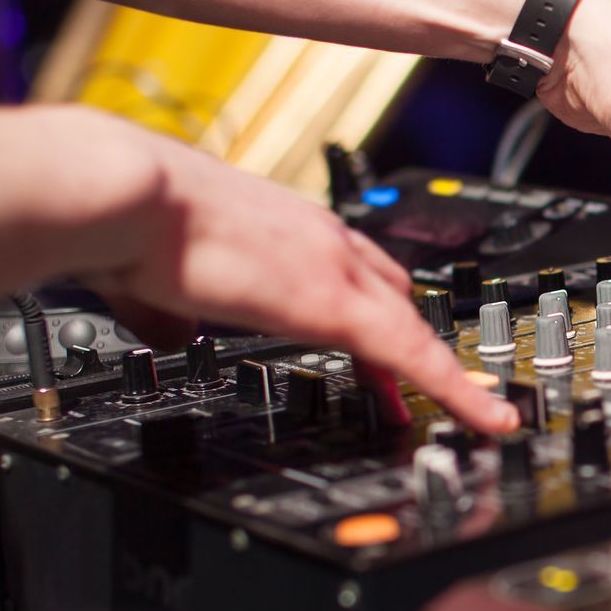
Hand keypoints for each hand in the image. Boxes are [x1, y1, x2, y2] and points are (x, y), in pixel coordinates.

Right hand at [75, 117, 517, 433]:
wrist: (127, 193)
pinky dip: (453, 390)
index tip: (384, 348)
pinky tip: (482, 417)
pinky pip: (415, 356)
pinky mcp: (336, 302)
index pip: (351, 268)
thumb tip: (167, 331)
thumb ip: (172, 306)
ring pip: (412, 325)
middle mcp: (320, 235)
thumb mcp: (153, 271)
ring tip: (476, 414)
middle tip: (423, 388)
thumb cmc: (128, 222)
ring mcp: (335, 265)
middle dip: (411, 342)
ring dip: (441, 371)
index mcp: (283, 224)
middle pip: (393, 293)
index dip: (374, 310)